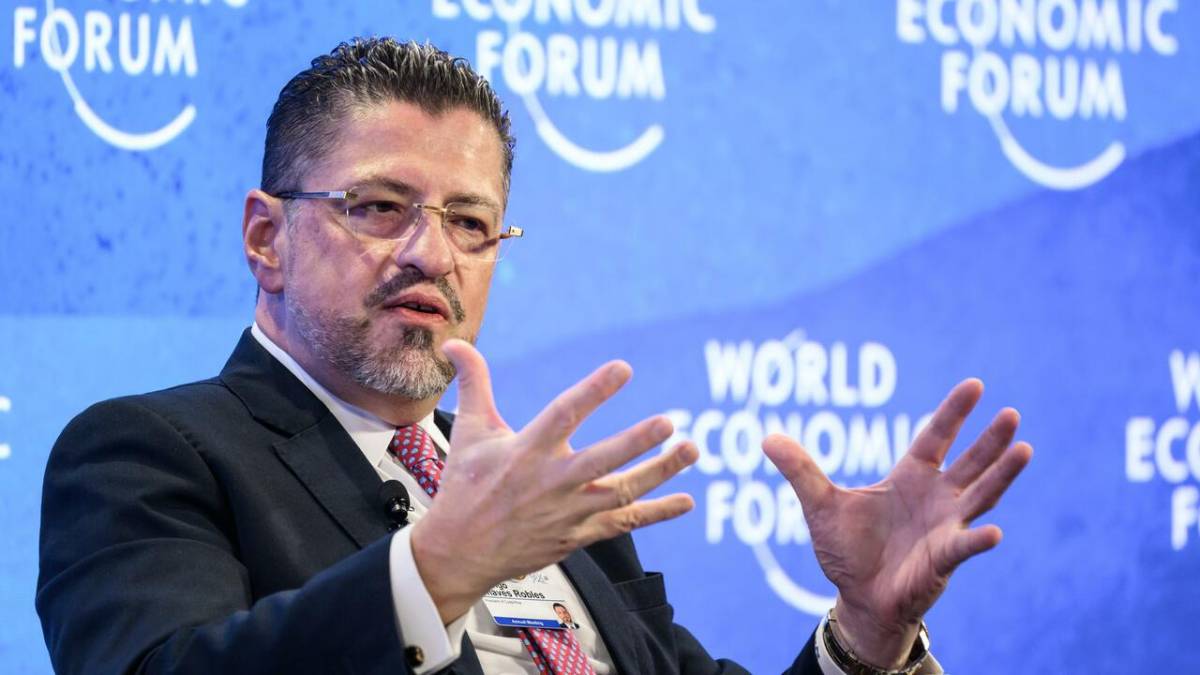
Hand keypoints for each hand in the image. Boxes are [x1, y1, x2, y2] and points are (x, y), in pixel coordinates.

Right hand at [411, 339, 698, 622]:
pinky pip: (625, 524)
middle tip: (668, 423)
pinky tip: (686, 501)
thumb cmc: (465, 488)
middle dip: (636, 442)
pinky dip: (657, 513)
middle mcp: (551, 482)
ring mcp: (568, 512)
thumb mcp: (470, 431)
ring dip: (659, 472)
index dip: (594, 391)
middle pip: (601, 460)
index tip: (623, 369)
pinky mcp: (578, 535)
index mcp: (525, 451)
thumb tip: (455, 343)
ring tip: (691, 449)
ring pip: (621, 492)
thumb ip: (474, 383)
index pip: (564, 415)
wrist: (461, 552)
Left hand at [762, 379, 1031, 667]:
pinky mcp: (944, 559)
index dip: (954, 412)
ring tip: (1024, 449)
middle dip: (990, 439)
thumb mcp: (820, 506)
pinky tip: (994, 532)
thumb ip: (800, 471)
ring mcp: (945, 527)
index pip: (936, 437)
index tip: (975, 385)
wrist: (858, 597)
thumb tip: (766, 437)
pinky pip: (963, 547)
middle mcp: (936, 497)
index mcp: (910, 477)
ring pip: (981, 496)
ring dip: (1002, 475)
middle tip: (1011, 412)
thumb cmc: (847, 550)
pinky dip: (977, 540)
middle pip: (970, 462)